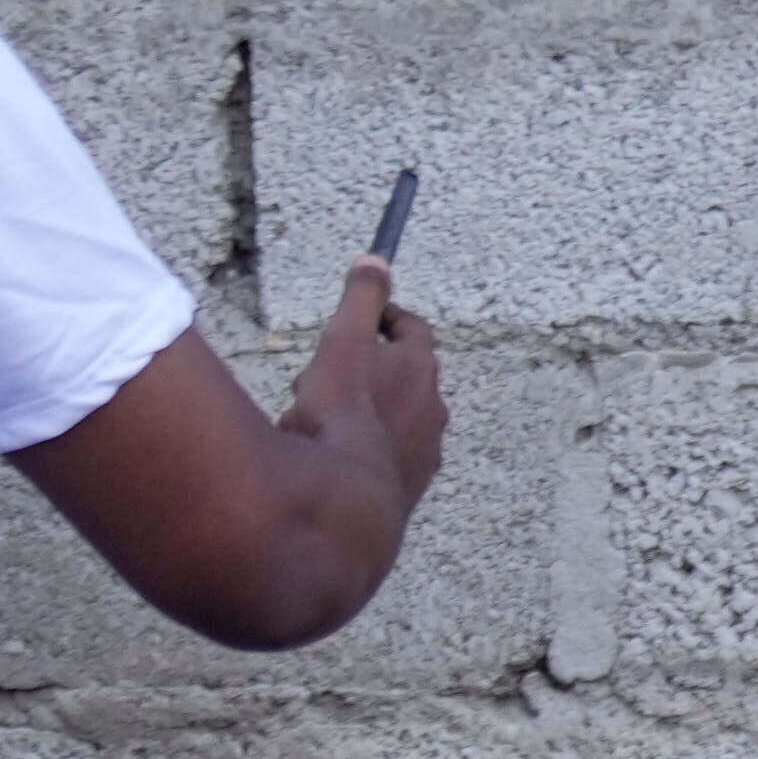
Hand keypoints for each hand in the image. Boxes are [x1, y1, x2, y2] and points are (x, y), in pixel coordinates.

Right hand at [301, 256, 443, 504]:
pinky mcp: (411, 487)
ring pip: (398, 419)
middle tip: (331, 372)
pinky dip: (368, 450)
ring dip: (369, 413)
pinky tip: (335, 458)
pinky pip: (389, 457)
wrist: (346, 497)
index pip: (413, 330)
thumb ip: (362, 298)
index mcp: (420, 368)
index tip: (368, 318)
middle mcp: (433, 408)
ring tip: (324, 420)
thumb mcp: (344, 340)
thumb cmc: (341, 412)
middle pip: (406, 376)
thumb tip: (375, 260)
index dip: (389, 318)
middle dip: (371, 370)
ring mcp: (425, 450)